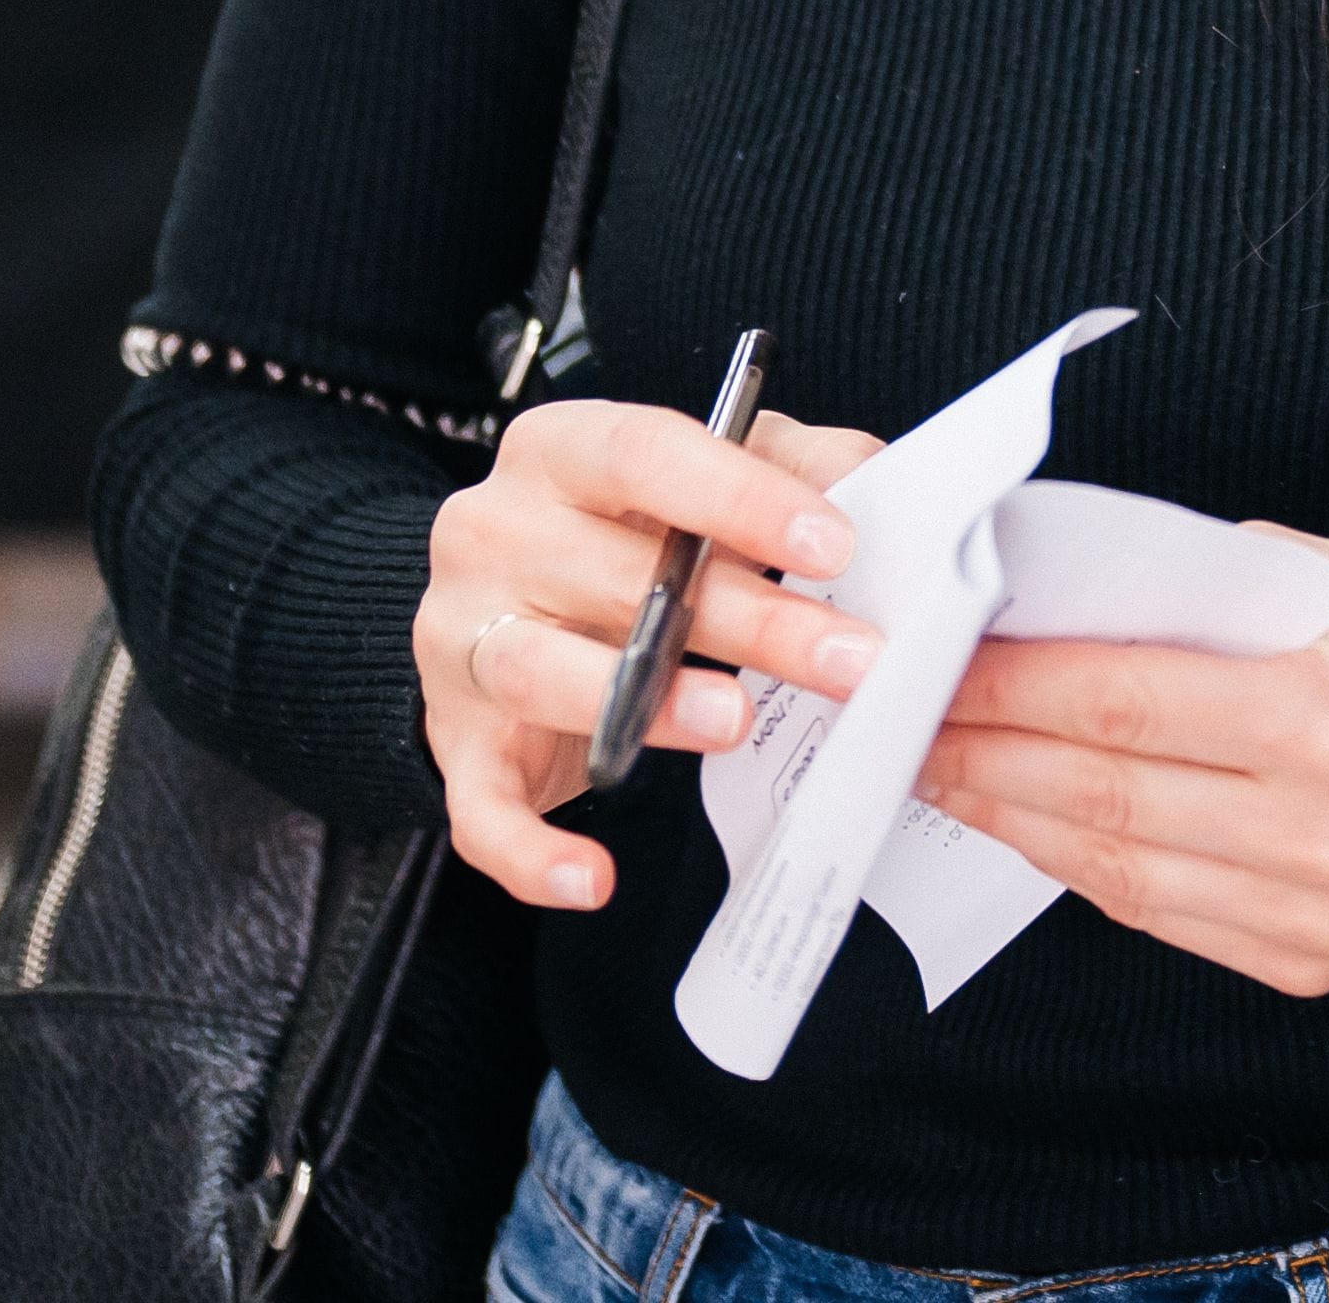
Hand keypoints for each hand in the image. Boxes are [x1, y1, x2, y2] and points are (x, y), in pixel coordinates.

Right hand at [415, 403, 886, 913]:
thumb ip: (789, 466)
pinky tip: (594, 878)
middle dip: (749, 620)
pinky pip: (480, 805)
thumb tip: (871, 477)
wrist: (505, 607)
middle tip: (851, 660)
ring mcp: (463, 640)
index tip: (832, 544)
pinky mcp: (457, 742)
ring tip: (738, 723)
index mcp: (557, 451)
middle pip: (615, 575)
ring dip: (645, 705)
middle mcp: (492, 534)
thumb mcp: (706, 478)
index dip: (739, 497)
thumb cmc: (626, 537)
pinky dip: (531, 852)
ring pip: (541, 672)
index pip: (642, 453)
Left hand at [913, 535, 1328, 998]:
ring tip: (938, 767)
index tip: (925, 661)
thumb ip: (1168, 601)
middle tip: (900, 717)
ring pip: (1114, 863)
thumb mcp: (1297, 573)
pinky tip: (1021, 816)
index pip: (1123, 701)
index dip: (1006, 686)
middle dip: (981, 750)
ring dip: (1007, 814)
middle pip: (1104, 791)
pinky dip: (1073, 861)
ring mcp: (1324, 910)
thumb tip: (1010, 617)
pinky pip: (1153, 910)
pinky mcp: (1310, 960)